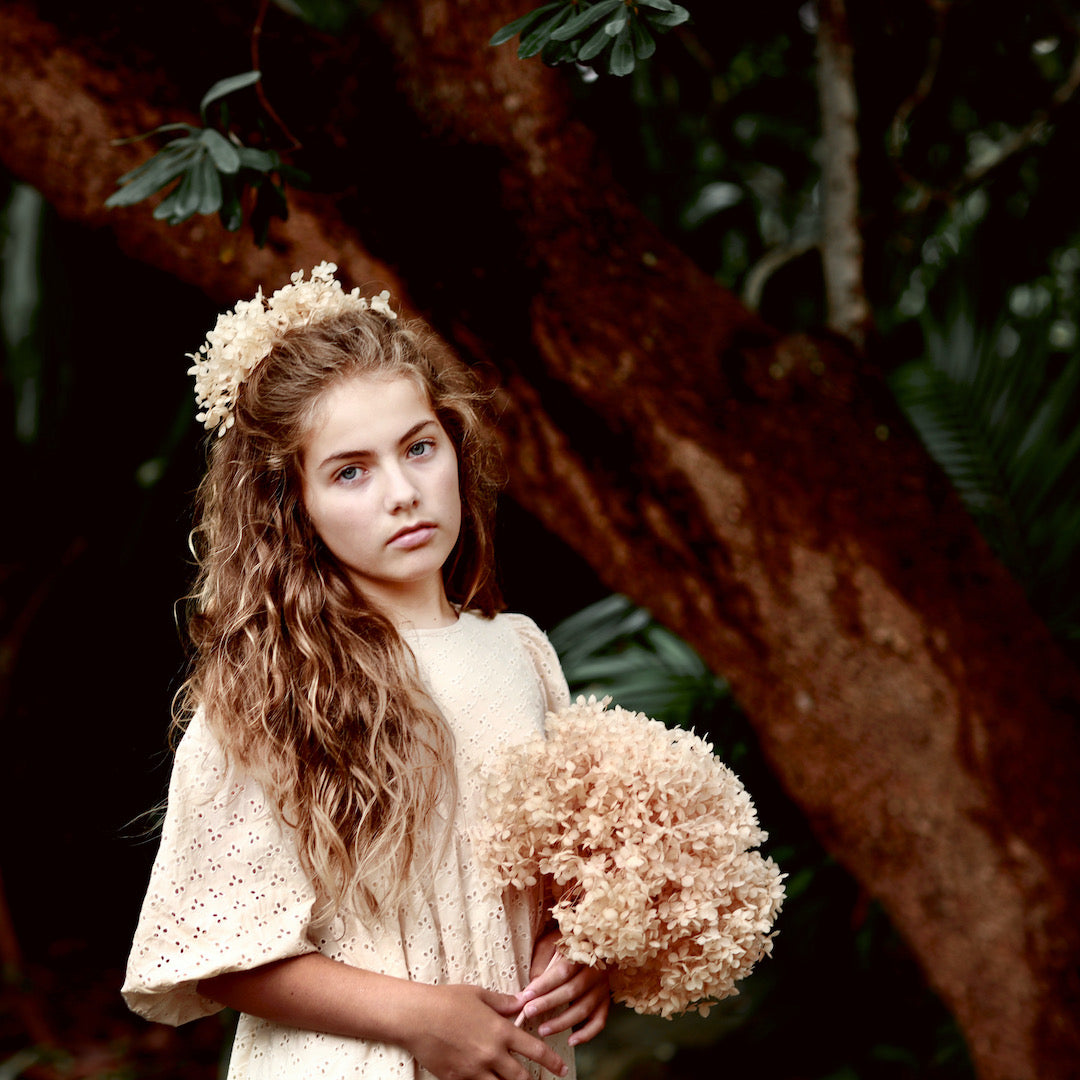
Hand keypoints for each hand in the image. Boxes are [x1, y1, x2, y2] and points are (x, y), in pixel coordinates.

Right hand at [404, 982, 568, 1079]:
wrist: (417, 1017)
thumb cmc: (447, 1000)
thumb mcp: (478, 994)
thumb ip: (503, 1002)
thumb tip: (521, 1003)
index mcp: (500, 1031)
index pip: (535, 1050)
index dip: (552, 1062)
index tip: (561, 1069)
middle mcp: (491, 1054)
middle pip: (521, 1078)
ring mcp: (474, 1071)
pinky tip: (484, 1079)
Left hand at [518, 928, 610, 1045]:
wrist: (592, 940)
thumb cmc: (565, 942)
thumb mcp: (551, 943)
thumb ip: (542, 962)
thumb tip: (532, 987)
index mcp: (582, 952)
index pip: (562, 971)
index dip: (544, 985)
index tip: (525, 996)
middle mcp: (596, 971)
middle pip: (572, 991)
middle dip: (548, 1003)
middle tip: (528, 1013)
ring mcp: (602, 987)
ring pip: (584, 1009)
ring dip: (562, 1022)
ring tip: (542, 1030)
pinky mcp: (605, 1000)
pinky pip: (599, 1021)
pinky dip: (587, 1034)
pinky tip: (571, 1041)